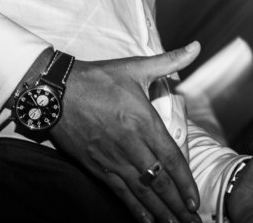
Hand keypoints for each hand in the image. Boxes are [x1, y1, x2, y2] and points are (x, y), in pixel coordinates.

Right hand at [51, 42, 201, 222]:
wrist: (56, 90)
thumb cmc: (98, 77)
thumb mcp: (135, 67)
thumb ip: (170, 61)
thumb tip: (196, 46)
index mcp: (143, 121)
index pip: (171, 157)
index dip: (185, 182)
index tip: (195, 200)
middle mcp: (130, 144)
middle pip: (159, 180)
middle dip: (177, 205)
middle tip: (192, 222)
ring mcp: (111, 158)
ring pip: (141, 191)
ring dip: (160, 211)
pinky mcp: (95, 166)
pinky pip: (119, 192)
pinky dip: (134, 208)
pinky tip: (146, 221)